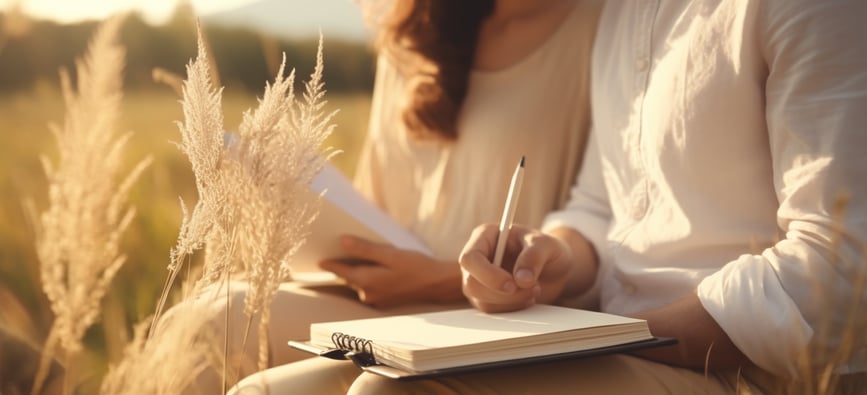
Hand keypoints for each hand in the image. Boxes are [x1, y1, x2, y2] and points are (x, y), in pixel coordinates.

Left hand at [318, 236, 462, 306]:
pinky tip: (377, 267)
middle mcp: (368, 294)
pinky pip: (369, 286)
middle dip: (345, 264)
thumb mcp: (389, 254)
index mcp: (366, 282)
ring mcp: (376, 299)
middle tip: (340, 248)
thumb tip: (342, 242)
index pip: (340, 271)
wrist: (437, 284)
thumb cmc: (416, 266)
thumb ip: (364, 250)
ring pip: (359, 282)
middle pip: (349, 277)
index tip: (320, 258)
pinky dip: (368, 276)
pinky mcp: (384, 300)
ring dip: (358, 271)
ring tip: (361, 256)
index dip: (329, 263)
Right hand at [458, 224, 577, 312]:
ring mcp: (479, 279)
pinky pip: (491, 310)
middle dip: (501, 293)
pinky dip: (512, 308)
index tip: (513, 285)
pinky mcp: (486, 297)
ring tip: (535, 289)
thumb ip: (534, 257)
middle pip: (471, 283)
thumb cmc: (548, 249)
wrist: (556, 268)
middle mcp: (478, 258)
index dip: (488, 274)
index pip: (470, 258)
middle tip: (531, 288)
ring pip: (481, 299)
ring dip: (511, 301)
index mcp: (485, 236)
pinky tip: (528, 298)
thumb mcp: (547, 245)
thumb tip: (521, 280)